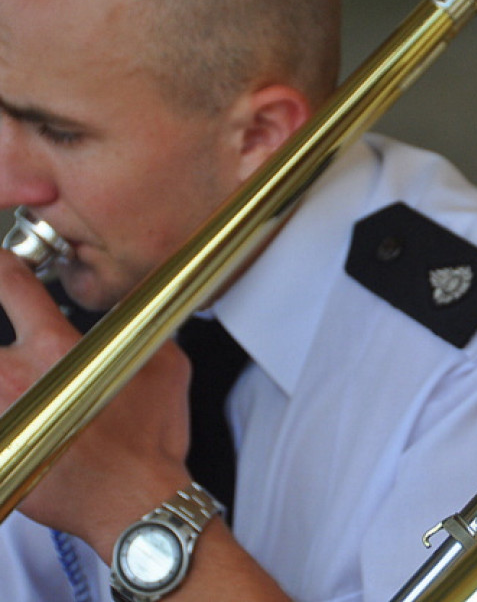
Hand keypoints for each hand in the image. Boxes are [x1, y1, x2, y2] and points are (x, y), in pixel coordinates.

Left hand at [0, 250, 191, 559]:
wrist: (136, 501)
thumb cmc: (150, 441)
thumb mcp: (168, 367)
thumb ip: (146, 328)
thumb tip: (140, 308)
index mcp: (58, 348)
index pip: (11, 286)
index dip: (2, 268)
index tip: (3, 267)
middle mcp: (19, 377)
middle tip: (14, 347)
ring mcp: (2, 415)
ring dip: (3, 376)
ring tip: (18, 383)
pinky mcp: (1, 447)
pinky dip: (2, 415)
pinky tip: (16, 414)